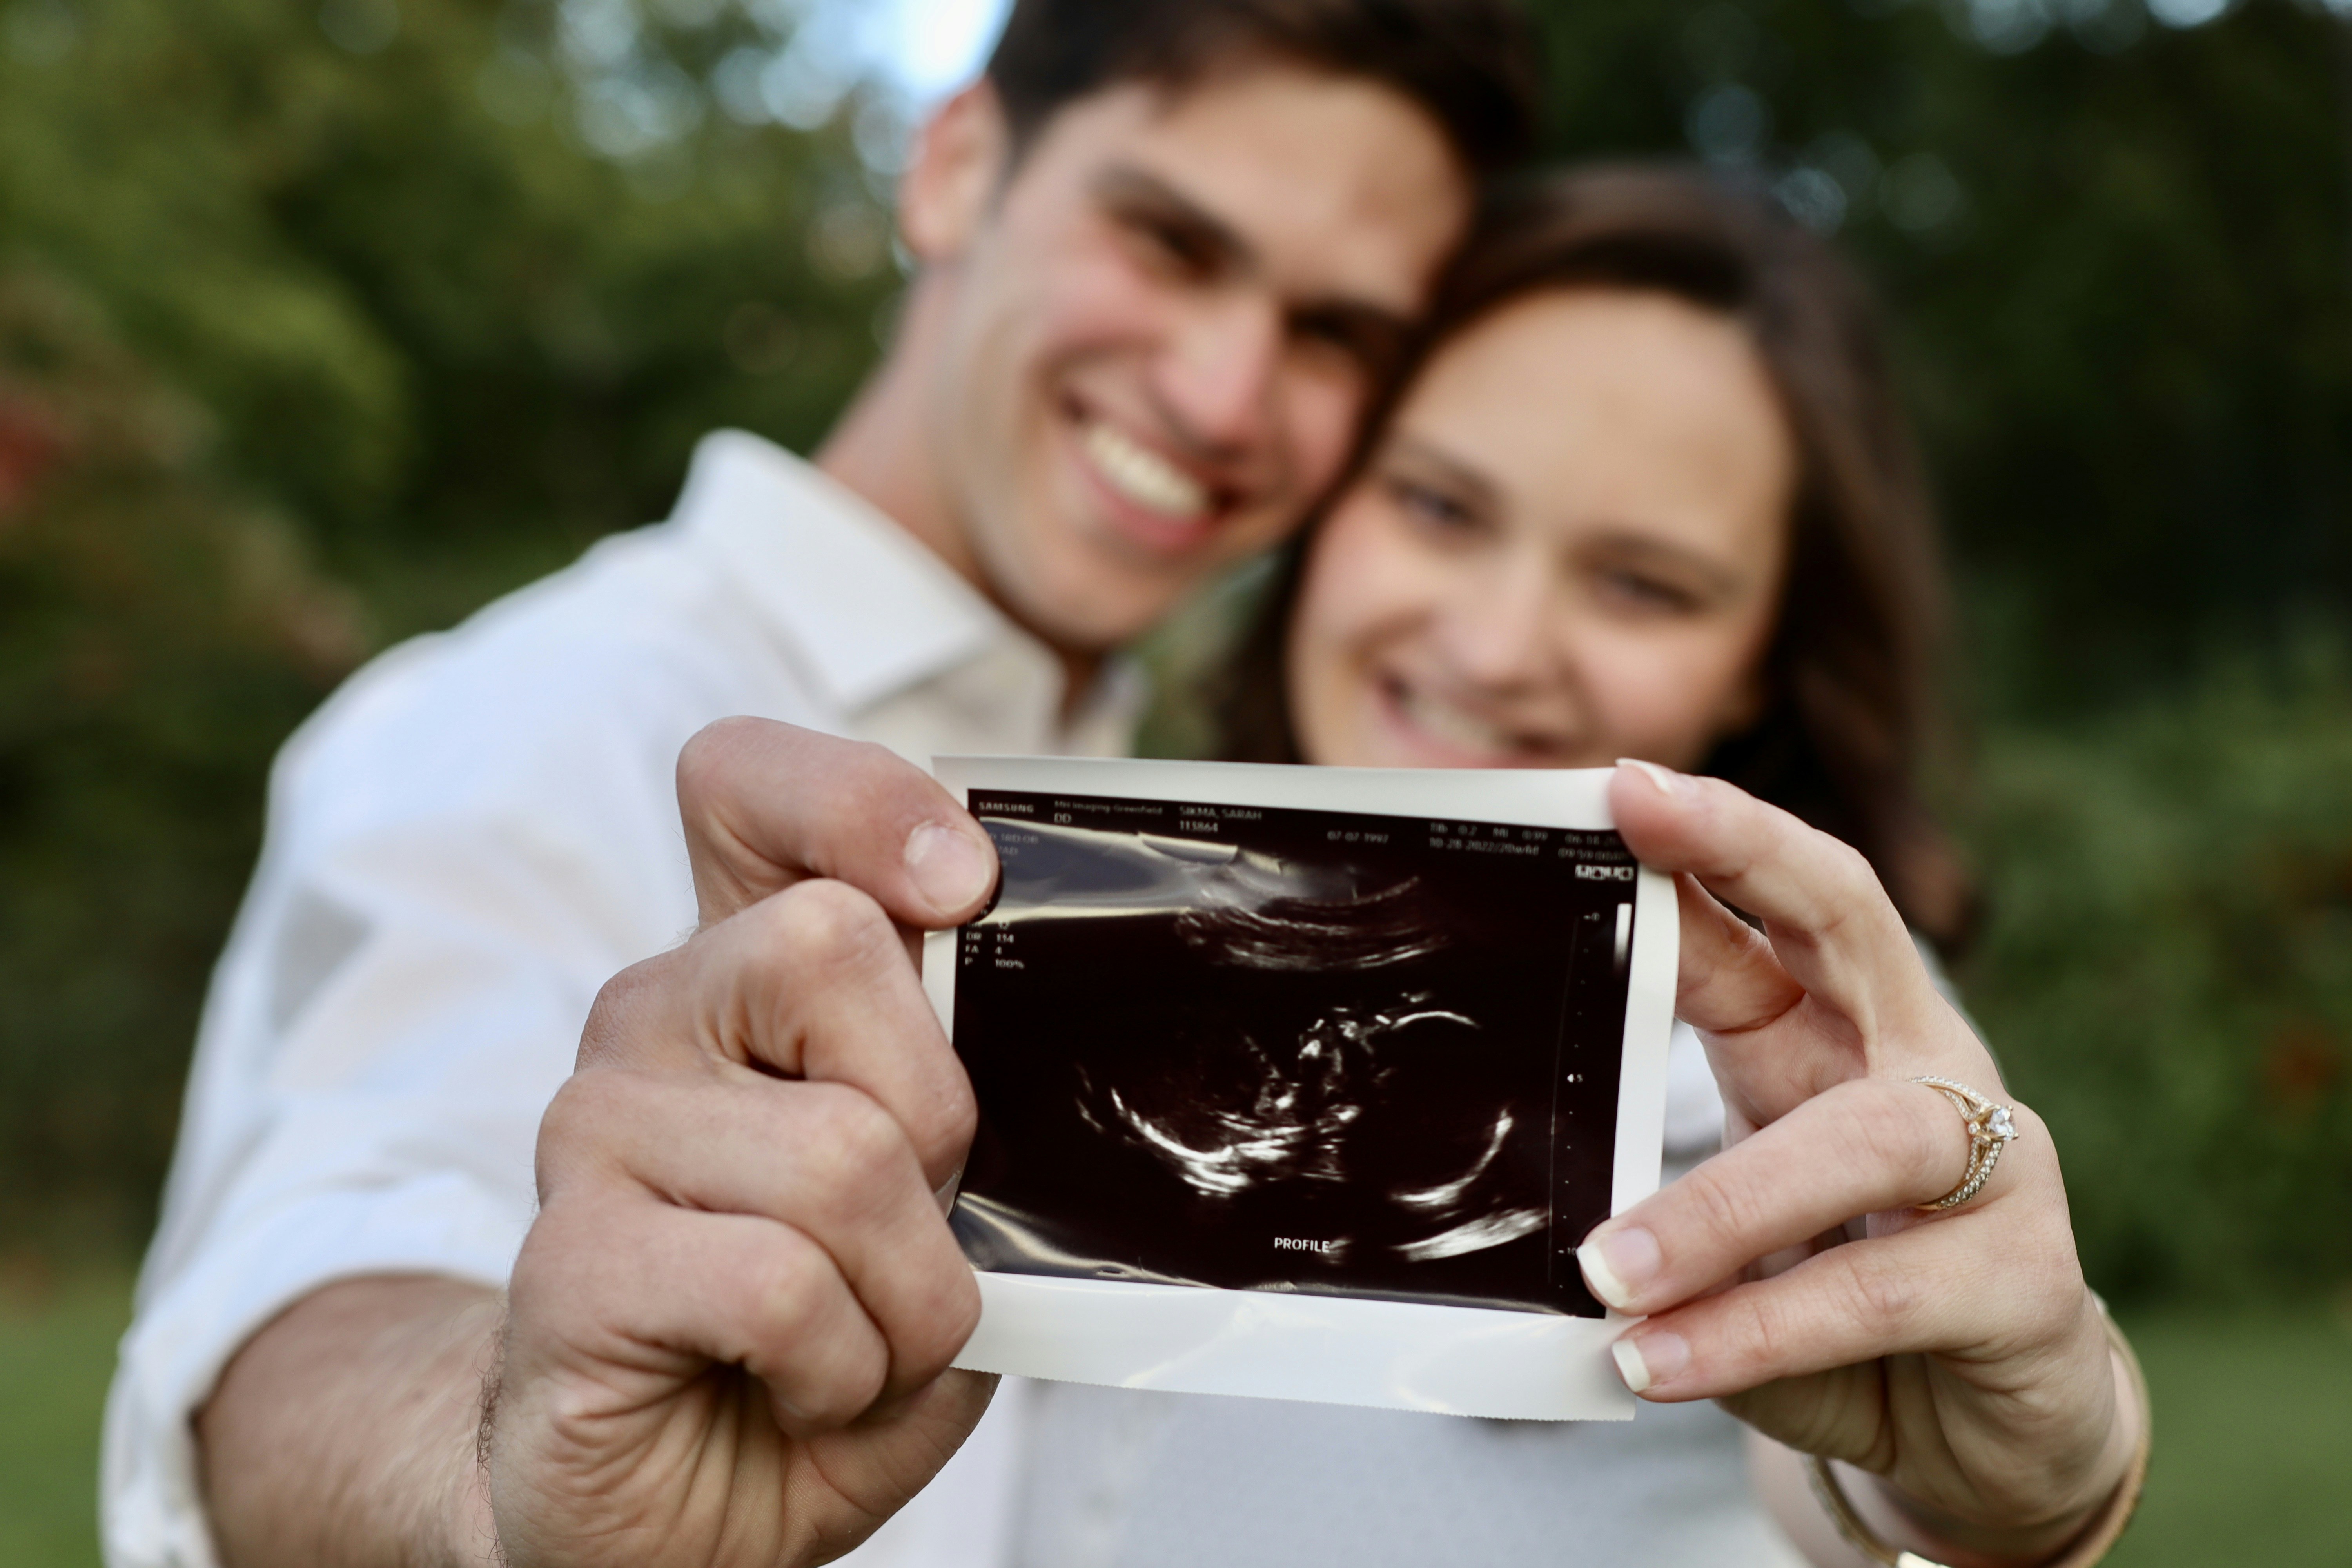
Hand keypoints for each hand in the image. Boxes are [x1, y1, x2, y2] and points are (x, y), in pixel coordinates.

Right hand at [484, 719, 1004, 1567]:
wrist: (692, 1507)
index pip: (750, 787)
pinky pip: (780, 1279)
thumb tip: (1019, 1045)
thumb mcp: (936, 1200)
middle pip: (835, 945)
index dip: (860, 799)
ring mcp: (595, 1131)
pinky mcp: (569, 1262)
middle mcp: (654, 1017)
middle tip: (910, 1228)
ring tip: (858, 1342)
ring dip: (909, 1292)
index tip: (960, 883)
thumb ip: (964, 1093)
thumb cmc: (823, 1340)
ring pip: (840, 1151)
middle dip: (937, 1119)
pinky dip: (842, 1364)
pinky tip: (798, 1388)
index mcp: (744, 976)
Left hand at [1582, 762, 2135, 1563]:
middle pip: (1860, 928)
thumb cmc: (1841, 1299)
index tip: (1619, 784)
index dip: (1721, 832)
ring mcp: (1998, 1171)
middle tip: (1635, 834)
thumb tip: (1528, 1111)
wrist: (1980, 1431)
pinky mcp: (2023, 1287)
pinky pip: (1873, 1296)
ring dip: (1719, 1209)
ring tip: (1607, 1272)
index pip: (1800, 898)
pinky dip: (1755, 1332)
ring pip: (1859, 1144)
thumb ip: (1672, 1153)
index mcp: (1853, 1036)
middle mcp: (1932, 1075)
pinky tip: (1661, 1362)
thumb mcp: (1746, 1210)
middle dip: (1748, 860)